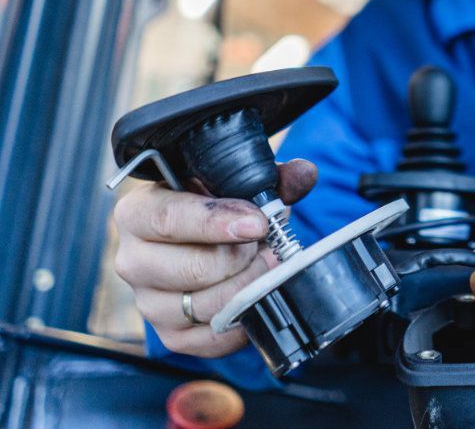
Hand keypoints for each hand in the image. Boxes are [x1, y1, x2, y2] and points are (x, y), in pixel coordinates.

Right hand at [112, 159, 316, 356]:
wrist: (207, 244)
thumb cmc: (216, 209)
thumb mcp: (236, 185)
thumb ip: (269, 178)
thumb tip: (303, 174)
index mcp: (138, 214)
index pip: (168, 219)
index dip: (216, 222)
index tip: (257, 224)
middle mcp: (133, 260)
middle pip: (192, 269)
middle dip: (243, 259)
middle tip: (265, 246)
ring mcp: (148, 302)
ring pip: (205, 306)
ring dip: (247, 286)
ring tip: (265, 266)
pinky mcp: (170, 334)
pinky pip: (211, 338)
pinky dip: (242, 319)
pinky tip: (255, 295)